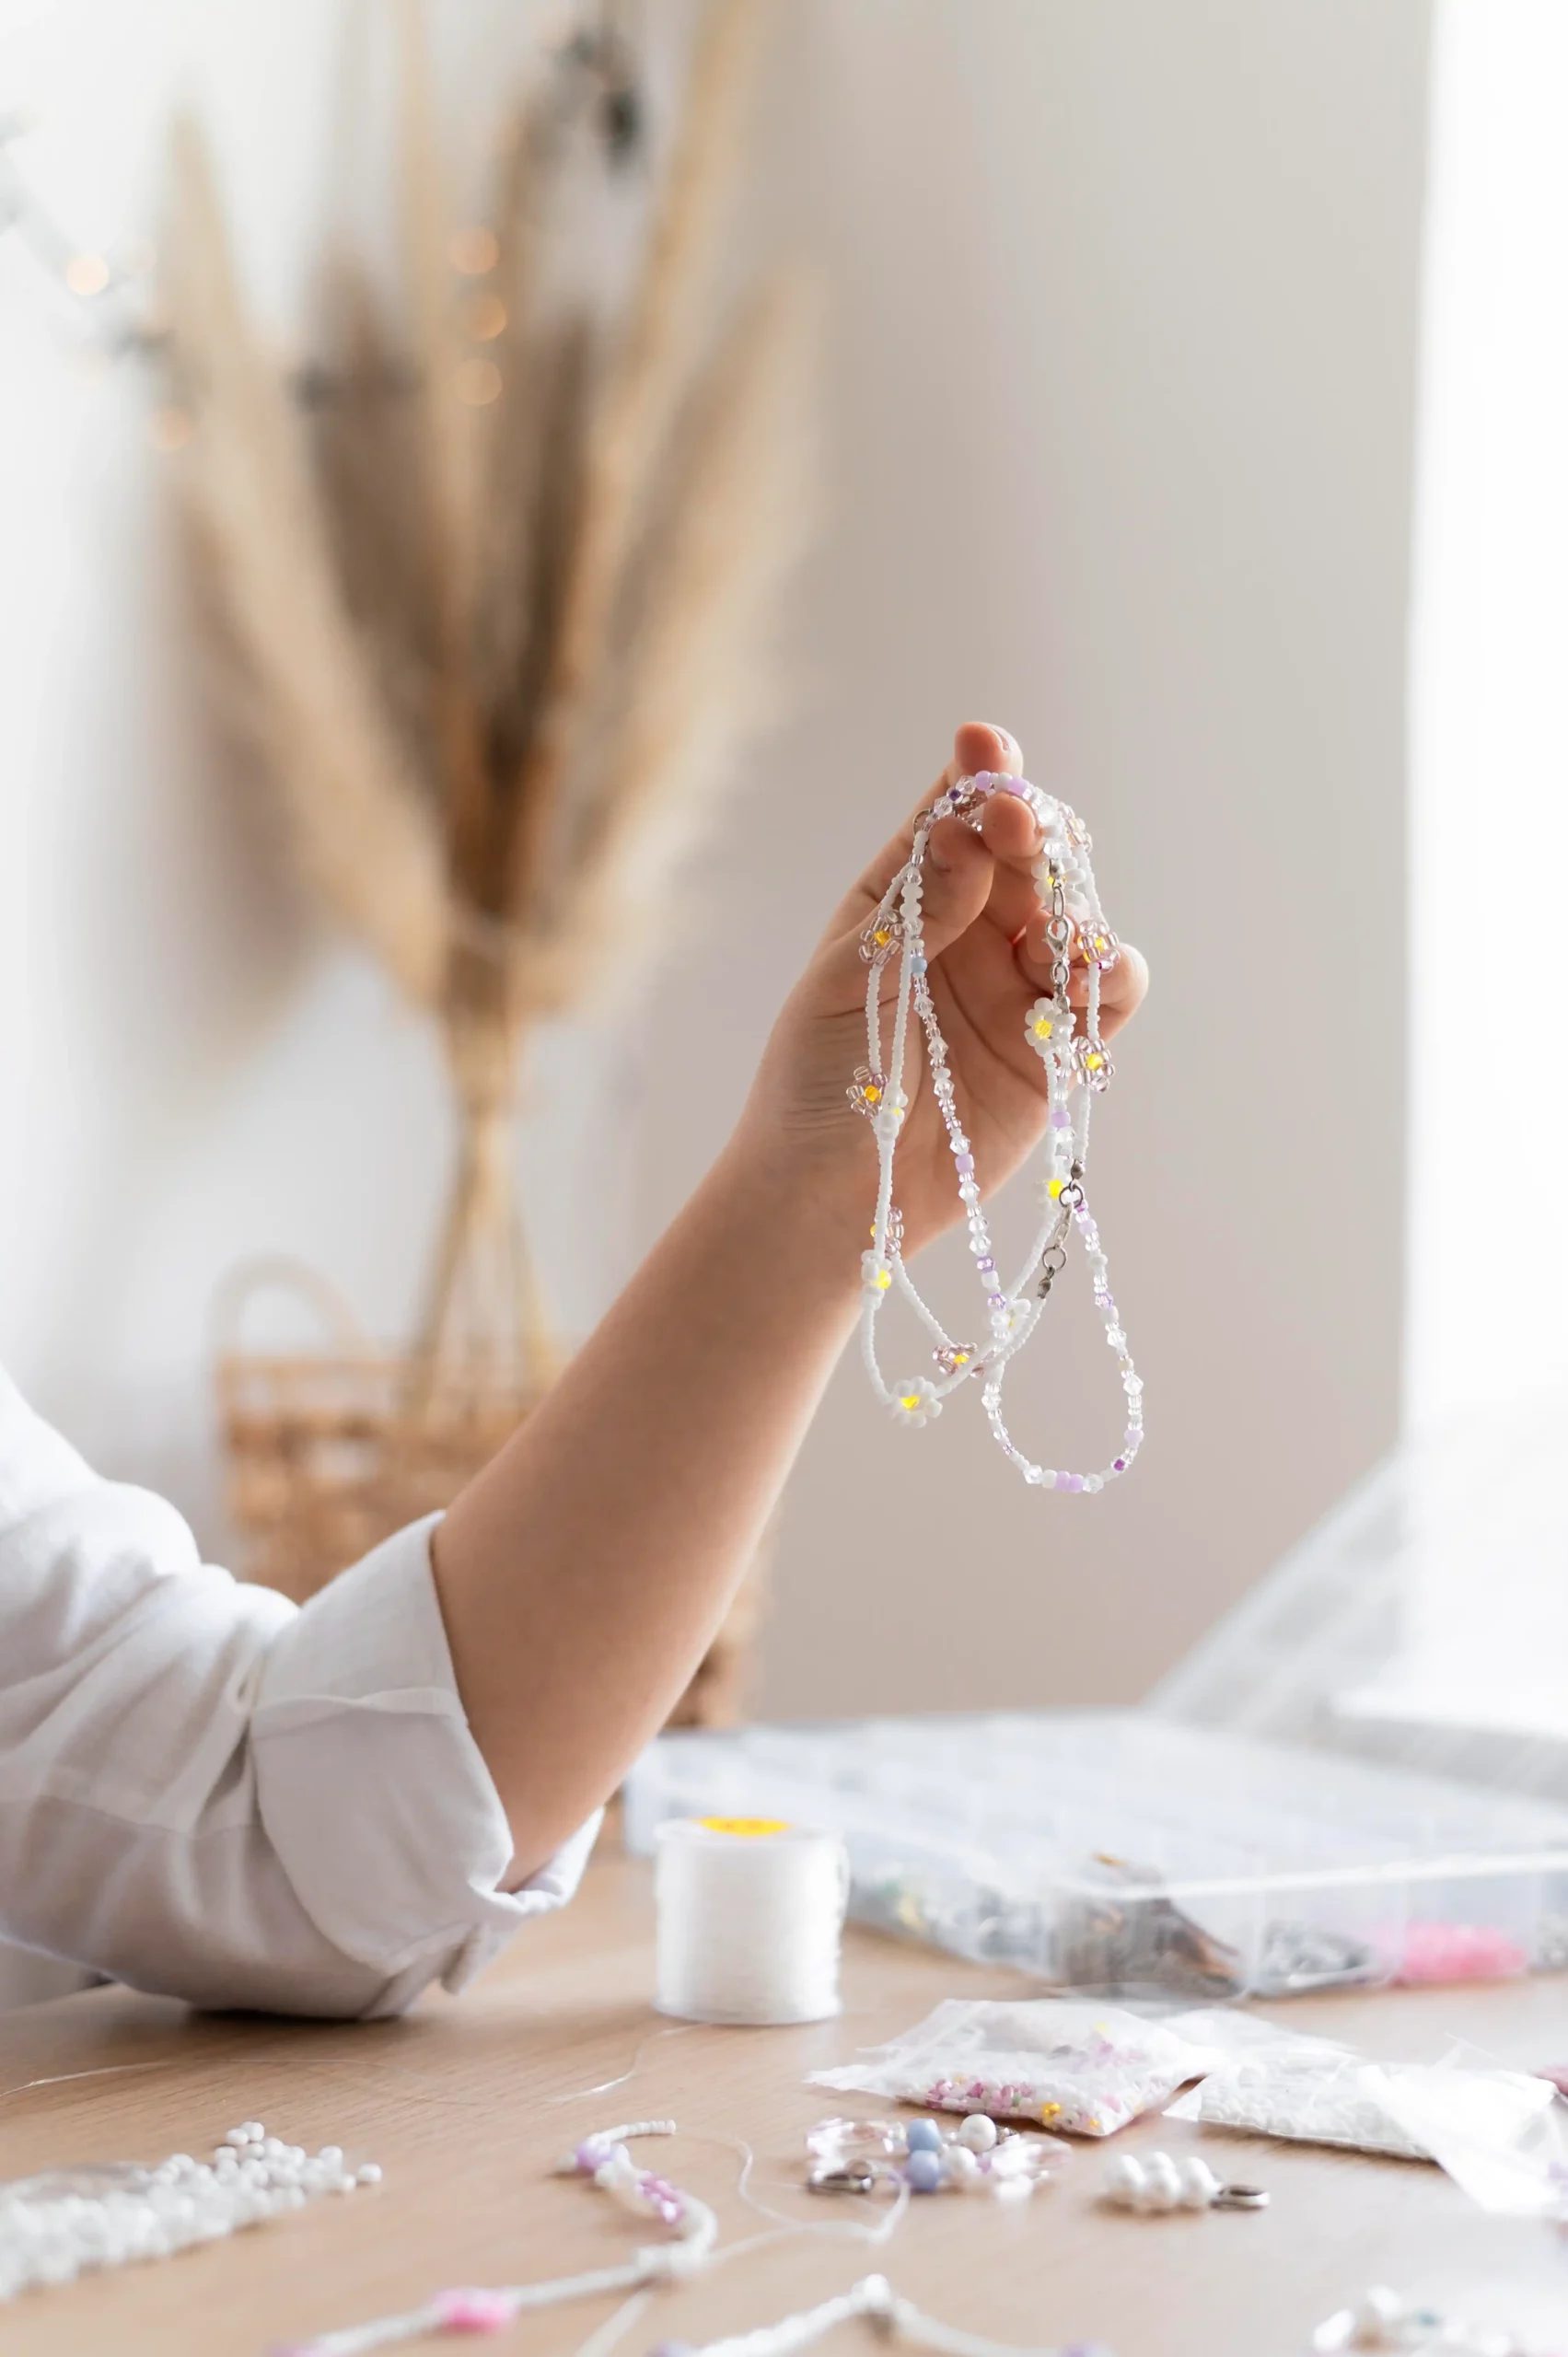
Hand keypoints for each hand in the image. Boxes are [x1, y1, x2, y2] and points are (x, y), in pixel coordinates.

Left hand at [736, 723, 1148, 1253]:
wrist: (829, 1197)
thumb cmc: (815, 1081)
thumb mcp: (850, 981)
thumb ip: (919, 908)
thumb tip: (973, 822)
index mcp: (905, 899)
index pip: (954, 818)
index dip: (978, 776)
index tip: (984, 744)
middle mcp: (970, 932)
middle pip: (1028, 857)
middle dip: (1031, 834)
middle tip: (1018, 827)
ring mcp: (1016, 989)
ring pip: (1076, 918)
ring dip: (1076, 906)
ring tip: (1053, 927)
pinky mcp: (1053, 1051)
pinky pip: (1100, 997)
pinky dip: (1107, 974)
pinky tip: (1087, 974)